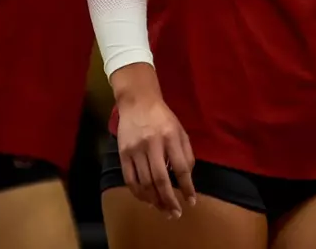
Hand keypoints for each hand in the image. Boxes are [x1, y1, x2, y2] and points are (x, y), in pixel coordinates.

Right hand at [116, 94, 196, 218]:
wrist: (137, 102)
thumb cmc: (163, 118)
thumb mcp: (180, 130)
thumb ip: (185, 153)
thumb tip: (186, 178)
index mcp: (171, 136)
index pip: (181, 168)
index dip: (187, 187)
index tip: (191, 201)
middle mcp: (152, 143)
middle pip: (161, 179)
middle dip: (169, 200)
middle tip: (175, 213)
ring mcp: (135, 149)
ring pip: (144, 182)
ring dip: (154, 200)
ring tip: (163, 210)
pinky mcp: (123, 153)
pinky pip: (130, 179)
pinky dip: (138, 193)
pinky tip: (147, 200)